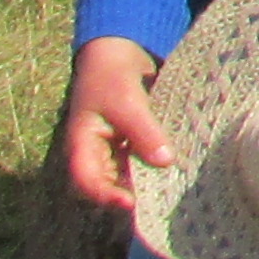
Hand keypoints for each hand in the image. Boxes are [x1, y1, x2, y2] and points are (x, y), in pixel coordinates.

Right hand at [59, 37, 172, 214]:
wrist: (119, 52)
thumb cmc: (111, 75)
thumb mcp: (126, 101)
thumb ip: (143, 131)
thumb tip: (164, 162)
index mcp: (81, 144)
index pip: (86, 181)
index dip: (105, 196)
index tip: (131, 204)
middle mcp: (95, 153)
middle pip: (107, 186)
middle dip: (129, 197)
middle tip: (158, 206)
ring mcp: (113, 150)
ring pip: (126, 177)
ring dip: (145, 185)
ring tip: (172, 196)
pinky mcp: (132, 144)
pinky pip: (141, 163)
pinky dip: (155, 169)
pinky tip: (177, 174)